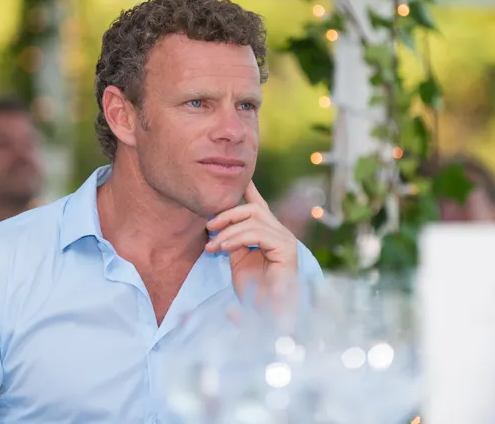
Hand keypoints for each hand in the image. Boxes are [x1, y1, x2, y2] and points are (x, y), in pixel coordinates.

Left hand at [206, 182, 298, 304]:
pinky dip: (236, 238)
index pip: (259, 206)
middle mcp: (281, 234)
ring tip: (212, 246)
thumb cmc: (254, 291)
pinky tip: (223, 248)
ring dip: (227, 229)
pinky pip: (257, 233)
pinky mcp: (286, 249)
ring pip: (253, 218)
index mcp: (270, 235)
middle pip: (253, 209)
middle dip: (227, 213)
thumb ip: (231, 239)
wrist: (268, 316)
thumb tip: (217, 223)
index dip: (249, 190)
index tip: (238, 178)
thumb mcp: (237, 259)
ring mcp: (286, 240)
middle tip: (208, 227)